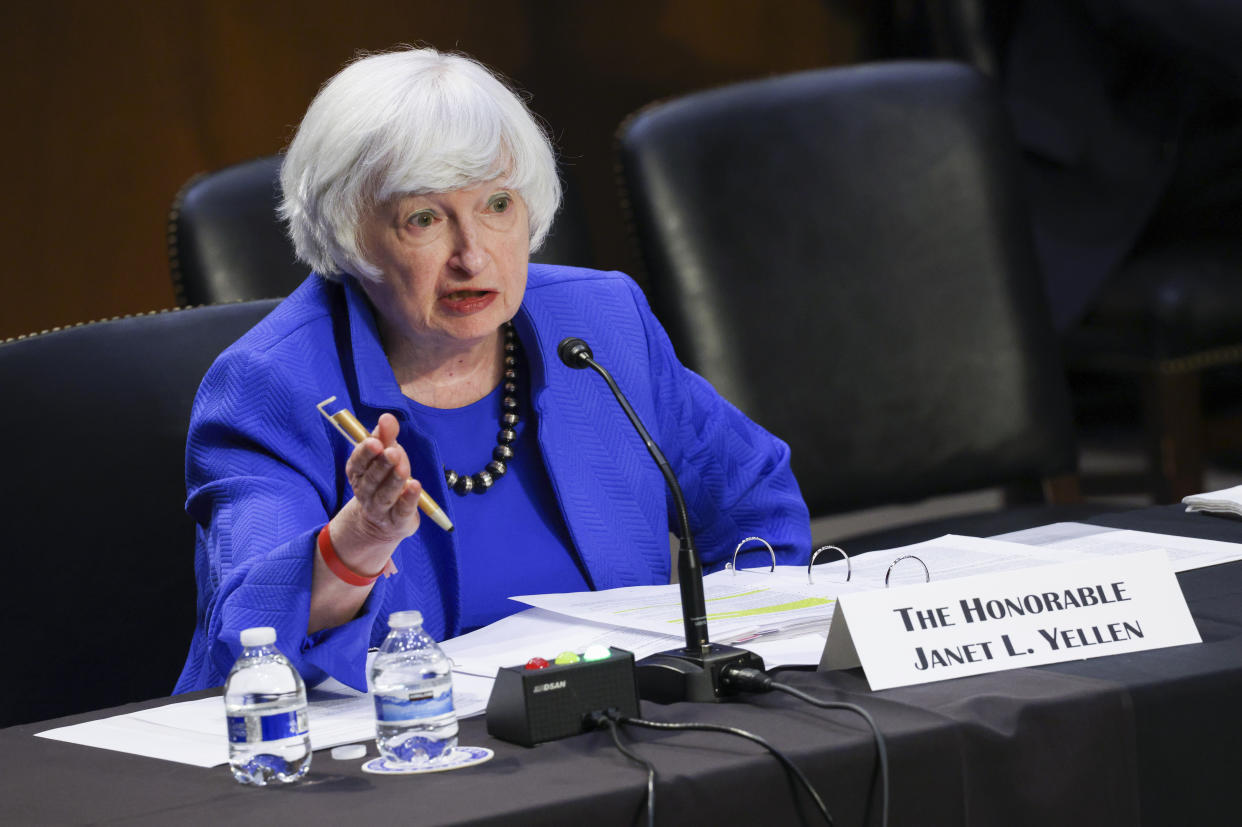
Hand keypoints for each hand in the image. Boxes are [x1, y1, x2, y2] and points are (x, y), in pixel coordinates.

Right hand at [329, 413, 421, 576]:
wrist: (382, 522)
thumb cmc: (384, 478)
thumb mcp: (384, 455)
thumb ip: (386, 436)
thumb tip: (387, 417)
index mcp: (358, 472)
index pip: (359, 461)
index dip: (366, 452)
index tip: (376, 442)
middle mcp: (365, 491)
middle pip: (372, 478)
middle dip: (382, 464)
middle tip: (392, 452)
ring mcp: (379, 508)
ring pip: (386, 494)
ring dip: (394, 480)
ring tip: (403, 468)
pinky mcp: (396, 520)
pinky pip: (402, 509)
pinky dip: (409, 498)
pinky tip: (416, 486)